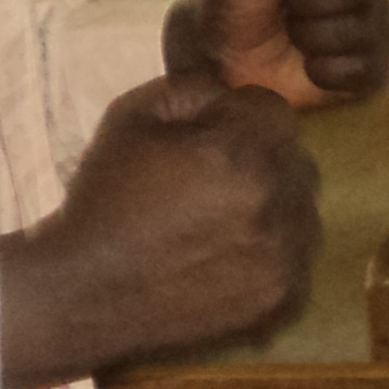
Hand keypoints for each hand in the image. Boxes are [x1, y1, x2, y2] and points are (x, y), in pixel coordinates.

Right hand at [0, 68, 320, 386]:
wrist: (85, 292)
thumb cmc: (105, 198)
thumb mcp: (133, 116)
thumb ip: (195, 87)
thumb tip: (235, 90)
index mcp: (243, 151)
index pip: (272, 110)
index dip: (236, 121)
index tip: (204, 144)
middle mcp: (277, 203)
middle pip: (296, 160)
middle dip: (262, 163)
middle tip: (212, 186)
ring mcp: (286, 258)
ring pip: (303, 211)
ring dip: (274, 210)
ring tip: (222, 225)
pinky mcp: (284, 300)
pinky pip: (300, 261)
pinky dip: (274, 258)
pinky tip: (229, 261)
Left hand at [164, 0, 383, 107]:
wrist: (226, 61)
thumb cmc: (237, 1)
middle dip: (304, 3)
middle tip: (286, 7)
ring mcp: (376, 26)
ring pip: (353, 31)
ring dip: (310, 38)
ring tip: (295, 36)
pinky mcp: (374, 68)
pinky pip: (357, 69)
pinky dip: (322, 71)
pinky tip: (309, 64)